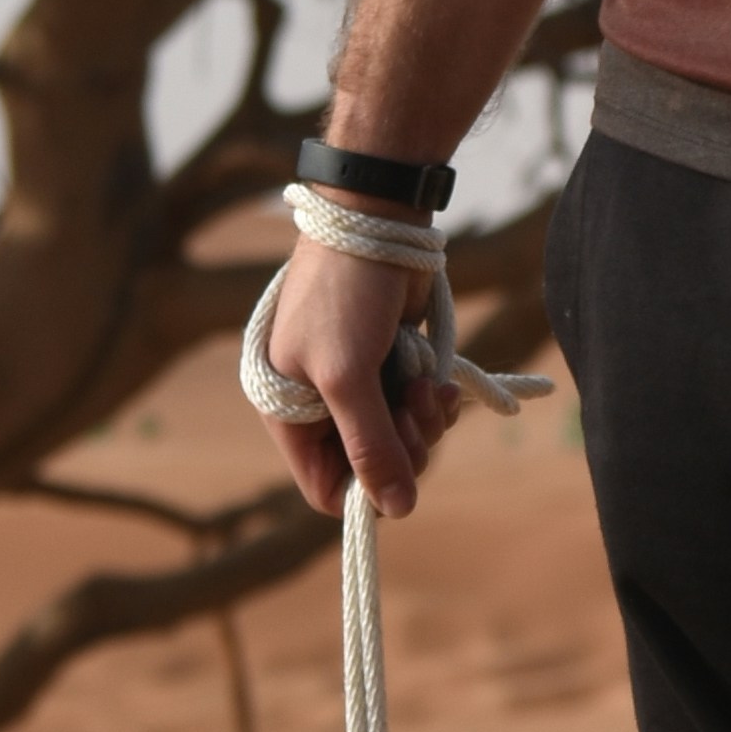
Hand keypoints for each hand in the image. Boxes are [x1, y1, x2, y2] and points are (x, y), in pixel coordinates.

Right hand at [261, 236, 462, 526]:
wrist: (376, 221)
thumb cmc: (344, 295)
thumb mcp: (347, 376)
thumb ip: (370, 445)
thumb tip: (397, 509)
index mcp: (289, 414)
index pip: (325, 488)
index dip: (364, 491)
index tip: (399, 472)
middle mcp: (321, 406)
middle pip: (371, 468)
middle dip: (404, 448)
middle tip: (418, 415)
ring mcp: (361, 385)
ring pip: (402, 440)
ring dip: (425, 423)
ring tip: (431, 390)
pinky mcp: (394, 365)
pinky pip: (420, 409)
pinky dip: (435, 403)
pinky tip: (441, 385)